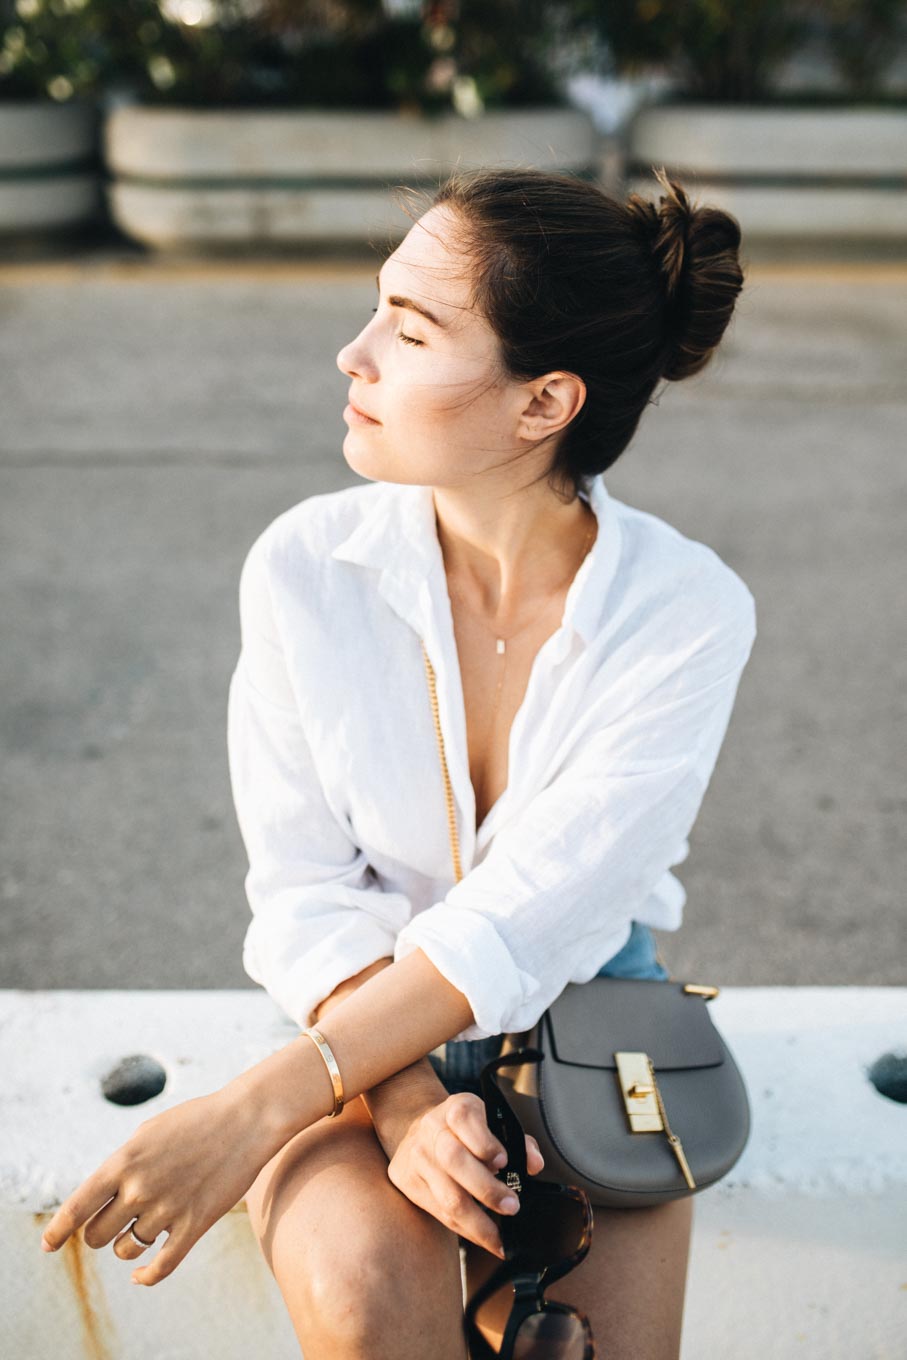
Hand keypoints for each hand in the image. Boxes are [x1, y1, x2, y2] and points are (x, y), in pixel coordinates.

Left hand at [39, 1088, 271, 1285]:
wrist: (245, 1120)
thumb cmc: (195, 1121)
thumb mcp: (147, 1134)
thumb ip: (120, 1165)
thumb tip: (100, 1199)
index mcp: (123, 1162)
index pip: (76, 1208)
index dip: (57, 1232)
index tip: (48, 1245)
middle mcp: (140, 1188)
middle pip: (97, 1235)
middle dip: (101, 1231)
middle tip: (114, 1220)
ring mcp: (167, 1209)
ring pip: (126, 1249)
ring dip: (127, 1244)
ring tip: (140, 1227)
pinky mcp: (194, 1225)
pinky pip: (160, 1267)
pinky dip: (145, 1276)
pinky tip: (140, 1275)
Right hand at [386, 1092, 544, 1257]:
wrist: (422, 1130)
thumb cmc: (466, 1131)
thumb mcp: (491, 1123)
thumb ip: (518, 1141)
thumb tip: (534, 1164)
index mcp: (456, 1108)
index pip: (465, 1120)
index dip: (485, 1143)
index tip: (505, 1162)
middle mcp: (432, 1130)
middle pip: (454, 1160)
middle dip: (487, 1189)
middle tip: (512, 1206)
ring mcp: (417, 1156)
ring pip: (447, 1196)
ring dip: (478, 1223)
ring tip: (499, 1237)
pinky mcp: (408, 1181)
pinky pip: (440, 1213)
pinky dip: (466, 1230)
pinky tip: (484, 1237)